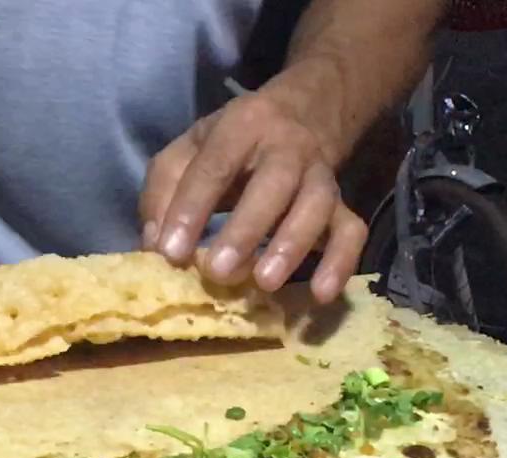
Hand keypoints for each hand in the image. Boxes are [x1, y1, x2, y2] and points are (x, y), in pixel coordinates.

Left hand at [140, 91, 366, 303]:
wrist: (303, 114)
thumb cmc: (231, 143)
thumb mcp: (189, 149)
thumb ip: (164, 191)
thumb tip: (155, 245)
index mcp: (241, 126)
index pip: (215, 165)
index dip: (191, 208)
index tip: (170, 253)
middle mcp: (287, 148)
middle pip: (274, 183)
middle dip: (246, 230)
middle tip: (219, 273)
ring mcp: (320, 176)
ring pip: (316, 205)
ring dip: (292, 246)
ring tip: (265, 284)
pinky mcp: (342, 205)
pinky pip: (351, 232)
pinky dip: (341, 263)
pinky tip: (321, 295)